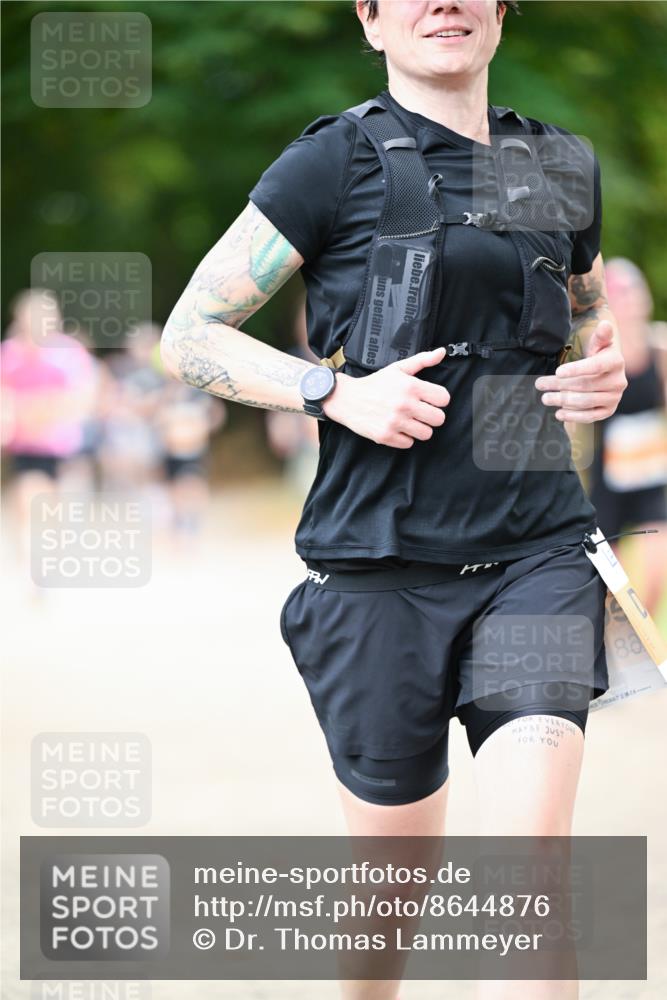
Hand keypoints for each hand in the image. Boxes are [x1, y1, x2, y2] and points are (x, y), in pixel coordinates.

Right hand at [322, 347, 449, 447]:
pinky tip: (397, 428)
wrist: (347, 399)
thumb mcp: (398, 368)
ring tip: (409, 421)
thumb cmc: (375, 384)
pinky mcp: (386, 436)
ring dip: (419, 428)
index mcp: (411, 386)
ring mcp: (395, 422)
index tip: (430, 400)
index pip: (443, 399)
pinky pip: (409, 443)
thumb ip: (422, 360)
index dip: (438, 400)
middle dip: (432, 416)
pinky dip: (404, 438)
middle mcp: (404, 404)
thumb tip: (441, 352)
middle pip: (439, 419)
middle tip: (420, 413)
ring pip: (426, 434)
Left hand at [534, 321, 626, 421]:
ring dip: (562, 400)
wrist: (608, 374)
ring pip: (585, 401)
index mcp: (616, 362)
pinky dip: (573, 416)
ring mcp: (614, 398)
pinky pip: (590, 416)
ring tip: (545, 398)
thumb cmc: (599, 356)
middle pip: (585, 385)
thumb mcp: (599, 343)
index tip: (557, 372)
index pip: (595, 366)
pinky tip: (558, 413)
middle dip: (559, 385)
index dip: (576, 369)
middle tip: (540, 384)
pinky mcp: (608, 411)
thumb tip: (605, 324)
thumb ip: (601, 335)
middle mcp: (618, 381)